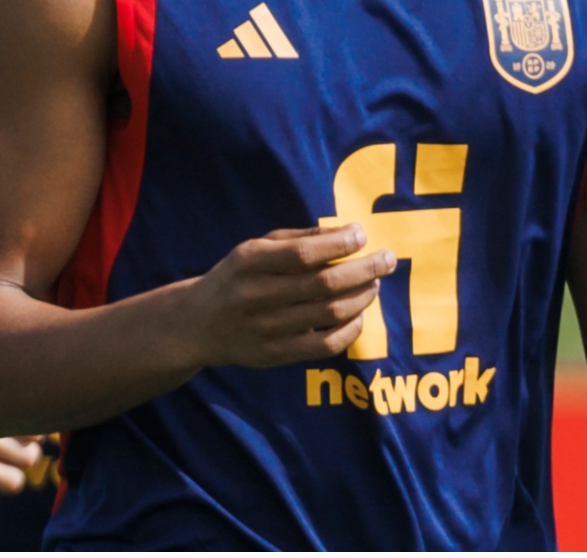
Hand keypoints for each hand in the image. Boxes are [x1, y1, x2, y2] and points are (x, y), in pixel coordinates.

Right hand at [187, 224, 395, 368]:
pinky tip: (359, 315)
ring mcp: (267, 328)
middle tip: (388, 260)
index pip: (304, 252)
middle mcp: (257, 295)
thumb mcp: (254, 248)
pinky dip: (351, 330)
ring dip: (362, 297)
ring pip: (330, 313)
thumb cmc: (236, 277)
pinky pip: (326, 345)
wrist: (199, 324)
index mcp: (250, 261)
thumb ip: (295, 238)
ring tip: (374, 283)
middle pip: (324, 284)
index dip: (340, 244)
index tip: (362, 234)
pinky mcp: (277, 354)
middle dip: (365, 269)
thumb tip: (343, 231)